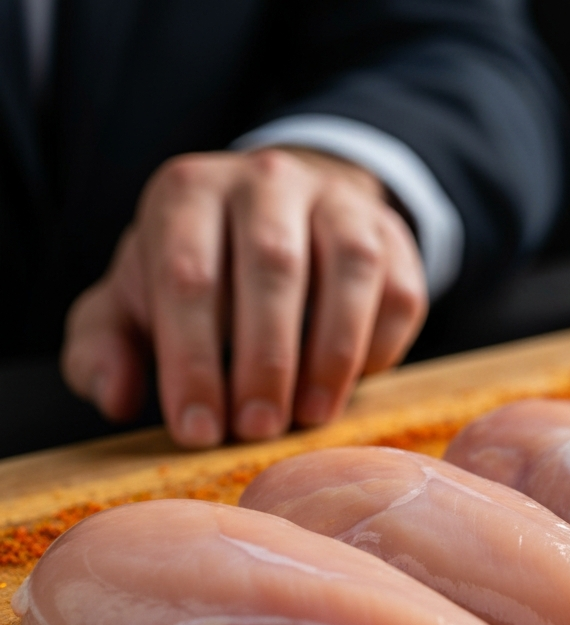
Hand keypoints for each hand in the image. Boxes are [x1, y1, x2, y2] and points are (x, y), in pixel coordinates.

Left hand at [61, 148, 427, 446]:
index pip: (189, 274)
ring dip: (332, 354)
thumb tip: (115, 396)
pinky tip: (347, 384)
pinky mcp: (393, 237)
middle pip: (274, 265)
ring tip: (309, 415)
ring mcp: (340, 203)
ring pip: (349, 268)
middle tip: (258, 429)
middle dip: (265, 360)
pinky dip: (377, 348)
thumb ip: (103, 346)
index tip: (198, 431)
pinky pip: (398, 293)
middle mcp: (267, 179)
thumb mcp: (135, 301)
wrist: (288, 216)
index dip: (192, 360)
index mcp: (189, 191)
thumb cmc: (202, 272)